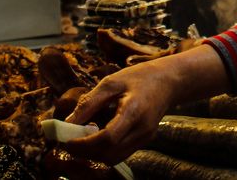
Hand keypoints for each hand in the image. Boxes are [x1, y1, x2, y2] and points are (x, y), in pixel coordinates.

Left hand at [64, 44, 225, 164]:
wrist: (169, 81)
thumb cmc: (139, 77)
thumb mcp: (112, 82)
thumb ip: (89, 103)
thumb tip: (67, 123)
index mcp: (134, 111)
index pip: (107, 138)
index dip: (84, 144)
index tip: (67, 140)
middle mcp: (142, 129)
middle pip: (109, 154)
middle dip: (85, 152)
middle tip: (70, 141)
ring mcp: (146, 137)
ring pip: (114, 158)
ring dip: (94, 154)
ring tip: (83, 138)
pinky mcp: (145, 140)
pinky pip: (121, 153)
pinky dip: (105, 150)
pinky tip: (98, 136)